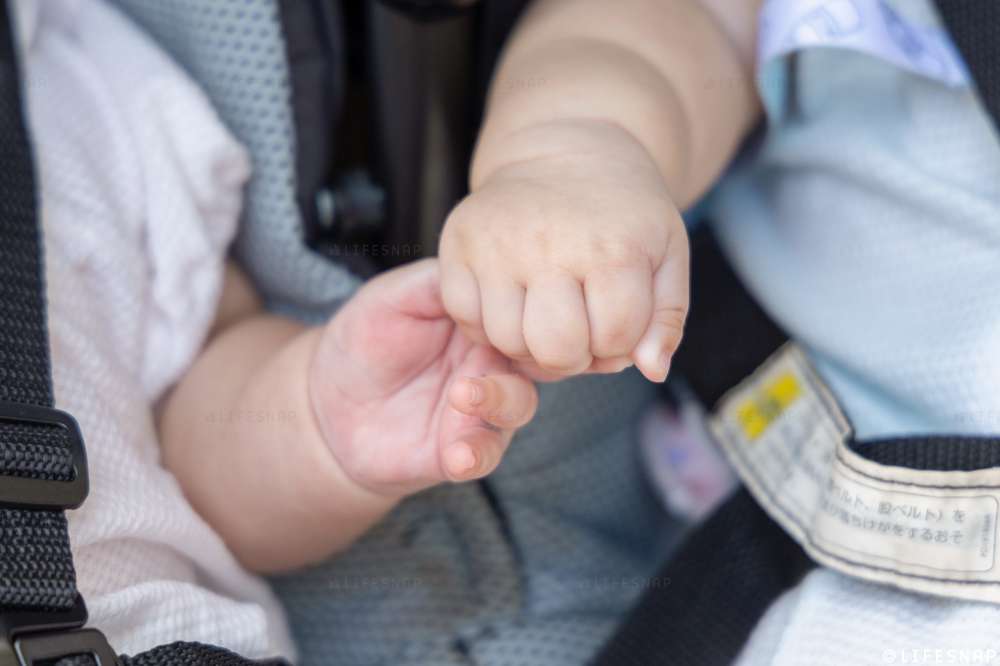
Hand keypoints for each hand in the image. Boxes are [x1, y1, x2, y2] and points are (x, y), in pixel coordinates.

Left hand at [309, 258, 538, 497]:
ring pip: (518, 406)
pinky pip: (484, 455)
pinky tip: (459, 455)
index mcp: (485, 323)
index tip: (525, 304)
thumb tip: (479, 261)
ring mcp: (481, 409)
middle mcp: (493, 364)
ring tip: (463, 397)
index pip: (524, 312)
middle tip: (481, 350)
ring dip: (498, 404)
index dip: (532, 309)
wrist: (328, 402)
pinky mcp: (460, 449)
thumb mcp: (392, 296)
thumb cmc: (365, 340)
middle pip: (533, 358)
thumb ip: (435, 281)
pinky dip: (477, 455)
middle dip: (520, 353)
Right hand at [439, 126, 689, 381]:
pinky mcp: (457, 241)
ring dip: (529, 344)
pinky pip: (466, 320)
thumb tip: (651, 370)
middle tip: (578, 329)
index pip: (614, 340)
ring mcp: (497, 243)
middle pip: (555, 349)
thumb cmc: (621, 215)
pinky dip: (488, 325)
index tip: (615, 319)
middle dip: (573, 355)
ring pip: (507, 341)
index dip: (618, 345)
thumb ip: (667, 318)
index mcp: (614, 247)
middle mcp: (550, 244)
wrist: (563, 152)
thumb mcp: (666, 255)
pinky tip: (511, 302)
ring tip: (545, 315)